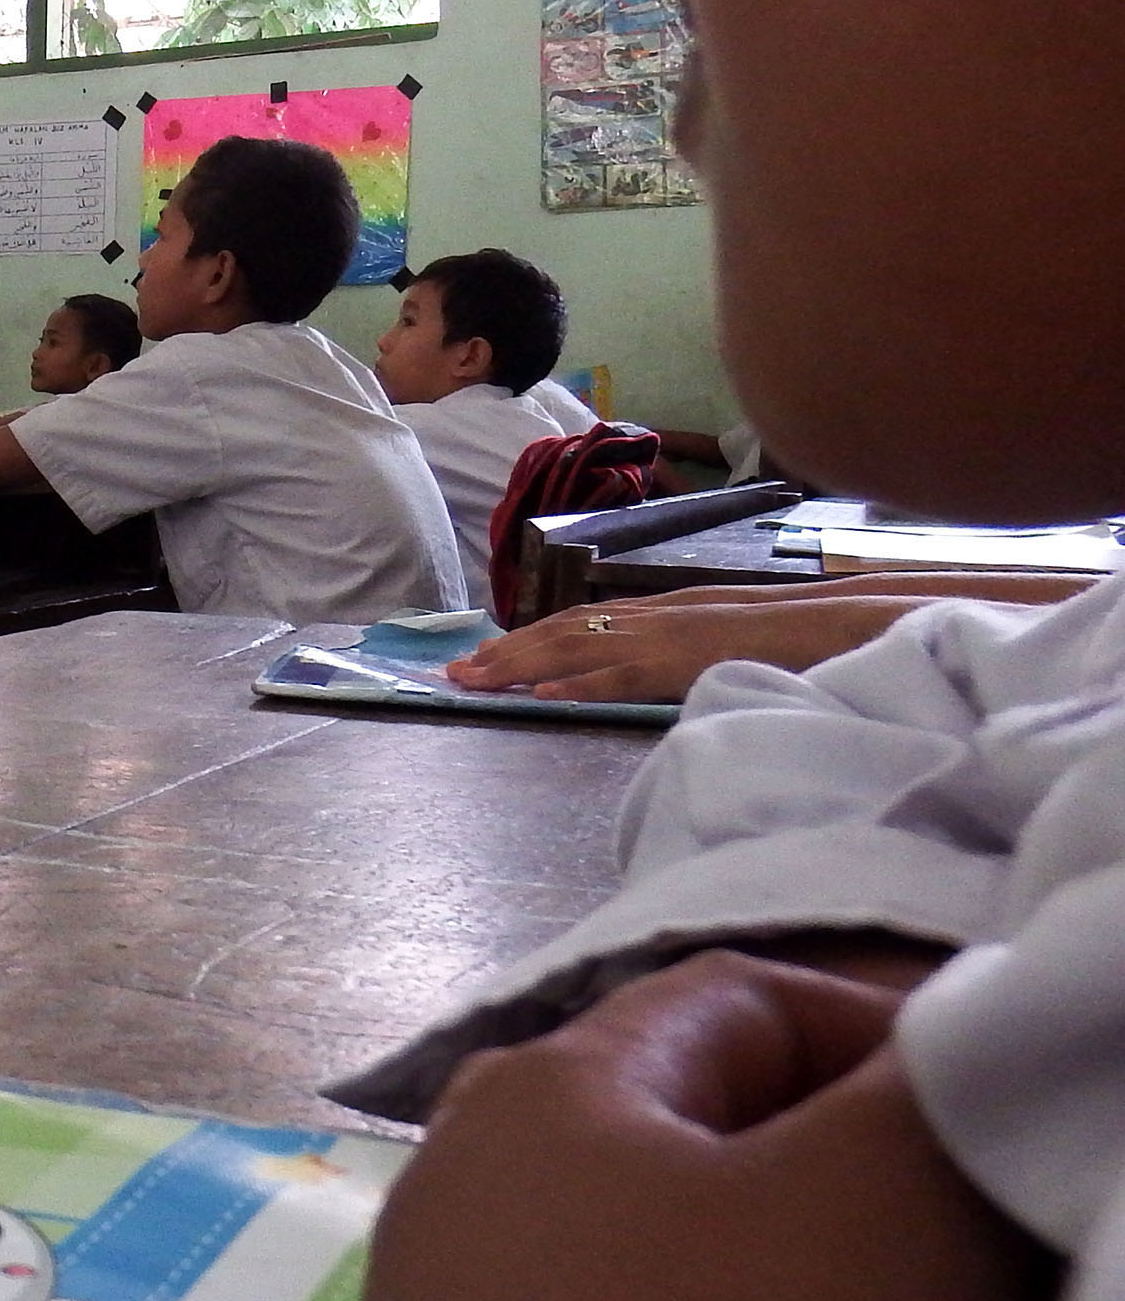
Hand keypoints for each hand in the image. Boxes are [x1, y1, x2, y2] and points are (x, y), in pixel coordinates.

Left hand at [364, 950, 1059, 1300]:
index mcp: (541, 1085)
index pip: (742, 1001)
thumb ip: (927, 1089)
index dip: (890, 1037)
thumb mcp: (880, 1193)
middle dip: (857, 1191)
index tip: (1000, 1117)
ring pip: (689, 1279)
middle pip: (710, 1145)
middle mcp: (470, 1186)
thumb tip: (953, 1044)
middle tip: (980, 1268)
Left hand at [445, 595, 920, 702]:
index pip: (580, 622)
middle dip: (505, 651)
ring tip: (474, 681)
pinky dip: (580, 680)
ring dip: (521, 664)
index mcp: (663, 610)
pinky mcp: (687, 661)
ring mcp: (668, 635)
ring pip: (578, 646)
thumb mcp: (723, 634)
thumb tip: (646, 669)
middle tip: (454, 671)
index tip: (484, 655)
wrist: (846, 621)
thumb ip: (680, 648)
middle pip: (563, 629)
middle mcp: (655, 614)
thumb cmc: (794, 635)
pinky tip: (543, 691)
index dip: (528, 638)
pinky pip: (624, 673)